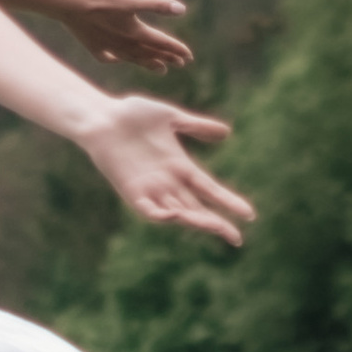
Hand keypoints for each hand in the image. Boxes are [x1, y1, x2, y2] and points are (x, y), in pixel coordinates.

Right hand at [57, 0, 193, 72]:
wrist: (68, 4)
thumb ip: (157, 5)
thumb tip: (182, 9)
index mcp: (135, 31)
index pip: (162, 43)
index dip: (177, 49)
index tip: (190, 57)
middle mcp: (124, 43)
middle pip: (150, 53)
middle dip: (166, 57)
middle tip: (181, 64)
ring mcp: (108, 47)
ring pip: (133, 58)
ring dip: (148, 63)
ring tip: (160, 69)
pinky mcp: (94, 47)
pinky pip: (109, 57)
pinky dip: (117, 59)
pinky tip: (117, 59)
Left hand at [86, 97, 254, 247]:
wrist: (101, 114)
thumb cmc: (132, 114)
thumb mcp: (171, 117)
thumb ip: (196, 126)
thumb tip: (226, 132)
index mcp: (180, 166)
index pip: (209, 189)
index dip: (228, 202)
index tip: (249, 214)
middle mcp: (167, 182)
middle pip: (197, 208)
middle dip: (216, 222)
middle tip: (235, 238)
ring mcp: (149, 187)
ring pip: (177, 212)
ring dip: (194, 220)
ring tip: (213, 226)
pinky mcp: (130, 190)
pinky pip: (147, 209)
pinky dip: (160, 214)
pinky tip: (174, 215)